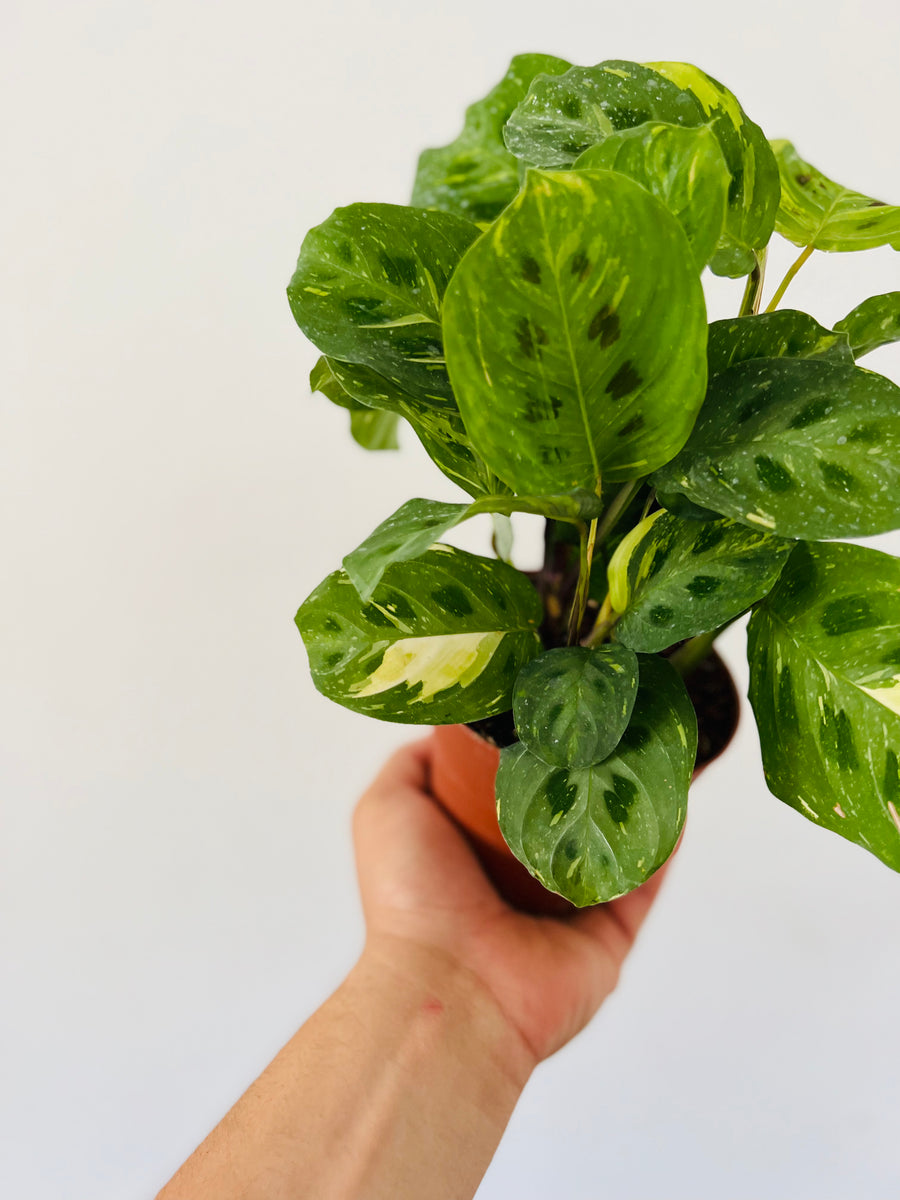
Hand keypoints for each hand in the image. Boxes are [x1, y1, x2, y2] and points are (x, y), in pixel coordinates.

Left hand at [353, 738, 673, 1067]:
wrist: (449, 983)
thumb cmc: (410, 896)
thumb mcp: (387, 807)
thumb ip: (412, 764)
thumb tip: (450, 731)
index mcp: (474, 845)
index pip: (514, 783)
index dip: (534, 742)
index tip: (558, 695)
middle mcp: (523, 874)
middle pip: (570, 806)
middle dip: (591, 763)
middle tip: (615, 712)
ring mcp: (570, 906)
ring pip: (616, 839)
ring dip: (637, 795)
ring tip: (656, 740)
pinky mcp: (610, 935)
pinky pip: (646, 881)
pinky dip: (665, 841)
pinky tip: (676, 794)